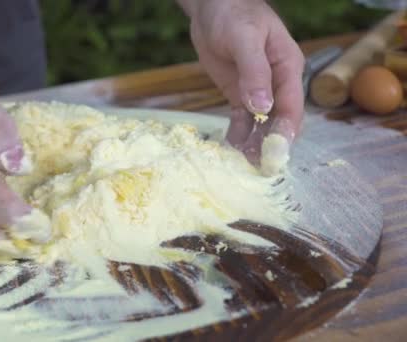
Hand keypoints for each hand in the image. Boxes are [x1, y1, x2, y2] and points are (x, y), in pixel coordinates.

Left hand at [179, 0, 304, 160]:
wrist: (212, 6)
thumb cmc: (233, 14)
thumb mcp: (244, 39)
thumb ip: (254, 71)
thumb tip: (263, 107)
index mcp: (288, 67)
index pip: (292, 105)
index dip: (285, 131)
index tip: (275, 153)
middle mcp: (277, 83)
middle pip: (279, 120)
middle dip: (270, 145)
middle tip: (257, 169)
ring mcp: (258, 91)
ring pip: (260, 125)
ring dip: (253, 145)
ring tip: (242, 166)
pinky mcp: (240, 95)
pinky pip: (242, 120)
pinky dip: (238, 136)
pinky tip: (231, 151)